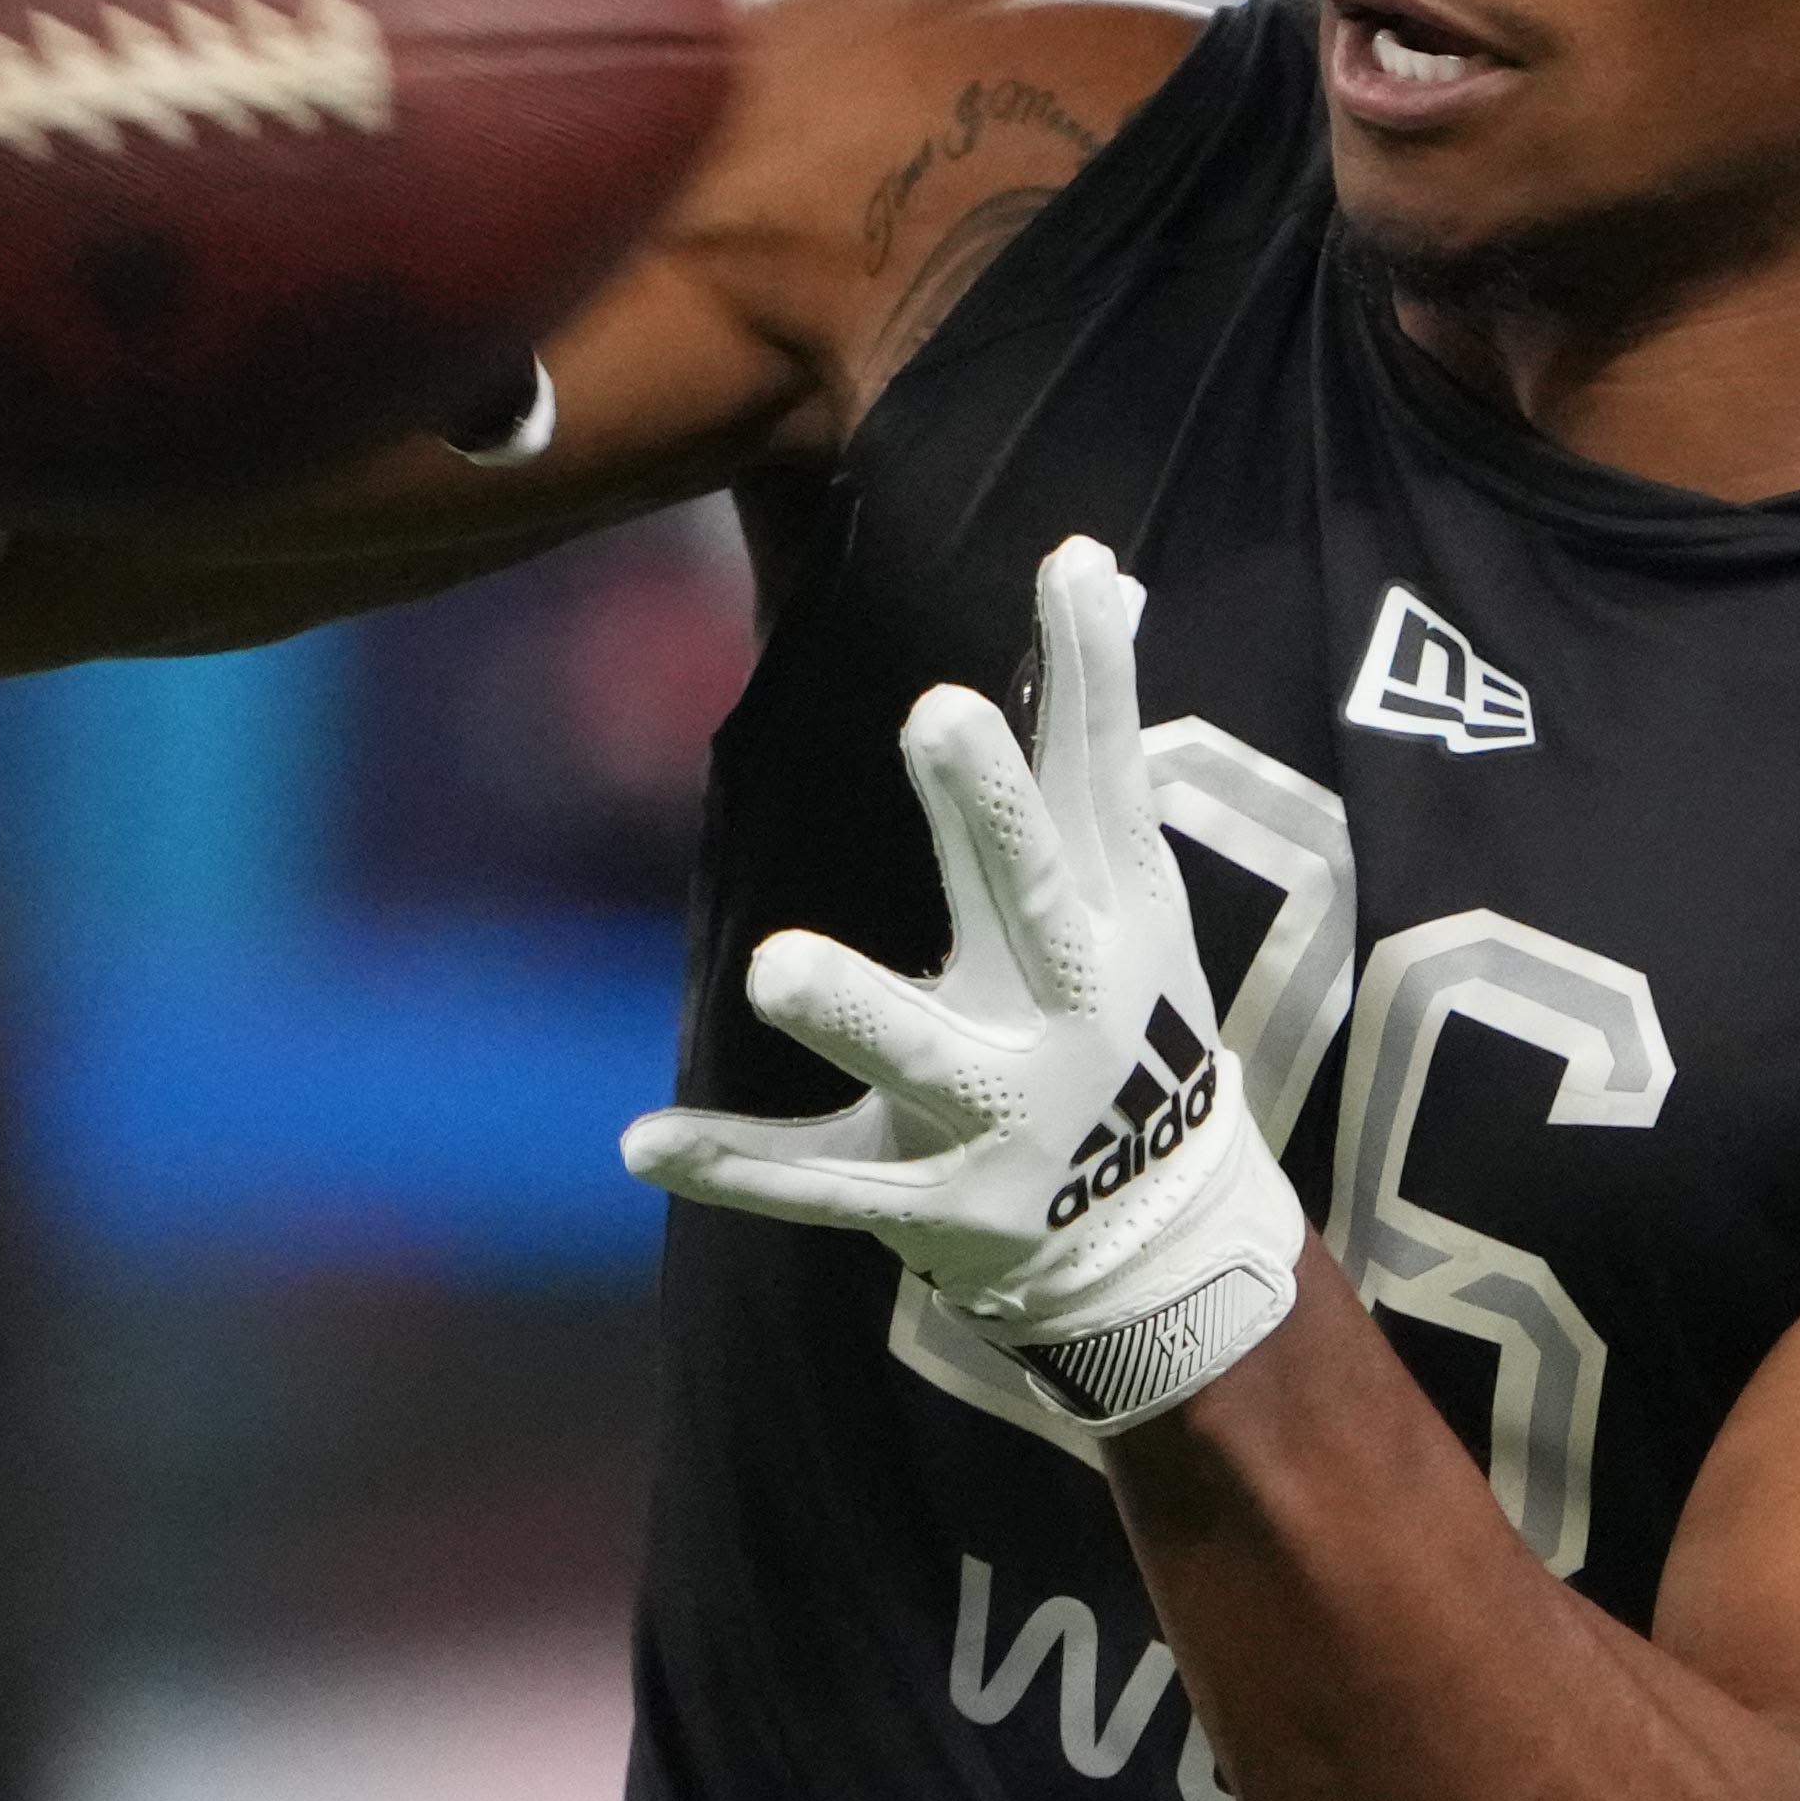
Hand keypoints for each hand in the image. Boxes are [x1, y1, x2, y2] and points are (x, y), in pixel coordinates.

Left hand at [623, 535, 1306, 1425]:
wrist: (1156, 1234)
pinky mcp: (930, 1200)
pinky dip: (734, 1170)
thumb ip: (1090, 740)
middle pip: (1029, 897)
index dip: (1088, 678)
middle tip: (937, 711)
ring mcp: (999, 1113)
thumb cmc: (1113, 1005)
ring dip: (856, 1011)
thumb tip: (1095, 566)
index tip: (1069, 568)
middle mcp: (1065, 1008)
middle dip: (986, 813)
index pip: (1097, 780)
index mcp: (1112, 918)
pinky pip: (822, 1184)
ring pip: (920, 1056)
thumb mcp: (1128, 883)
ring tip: (772, 966)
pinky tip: (643, 1143)